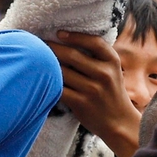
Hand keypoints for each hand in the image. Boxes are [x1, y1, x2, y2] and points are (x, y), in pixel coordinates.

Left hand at [49, 31, 140, 156]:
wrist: (119, 122)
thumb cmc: (111, 92)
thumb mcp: (113, 71)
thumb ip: (98, 57)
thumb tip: (69, 38)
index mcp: (112, 61)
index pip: (94, 42)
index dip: (75, 36)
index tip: (59, 33)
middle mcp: (104, 74)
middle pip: (72, 55)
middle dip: (53, 48)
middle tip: (39, 44)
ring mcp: (93, 89)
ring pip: (63, 72)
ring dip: (48, 65)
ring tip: (37, 60)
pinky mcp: (81, 103)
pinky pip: (59, 89)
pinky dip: (49, 83)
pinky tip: (42, 80)